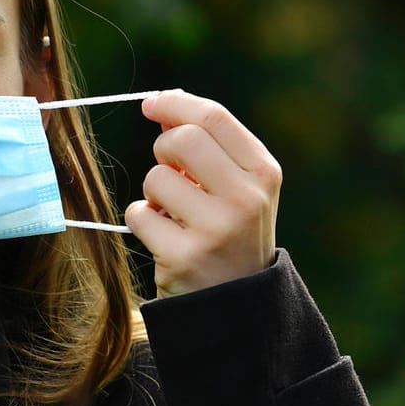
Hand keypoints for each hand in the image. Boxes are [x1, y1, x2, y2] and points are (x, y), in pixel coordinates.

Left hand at [124, 90, 281, 296]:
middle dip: (163, 149)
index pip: (214, 117)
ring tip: (174, 214)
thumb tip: (164, 102)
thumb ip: (209, 145)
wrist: (237, 303)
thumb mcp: (237, 186)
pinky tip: (165, 238)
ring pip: (155, 178)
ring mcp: (217, 228)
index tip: (151, 104)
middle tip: (170, 171)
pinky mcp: (185, 255)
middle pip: (182, 139)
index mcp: (264, 173)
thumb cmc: (229, 231)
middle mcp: (247, 198)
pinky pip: (139, 214)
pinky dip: (143, 221)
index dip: (175, 104)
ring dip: (153, 193)